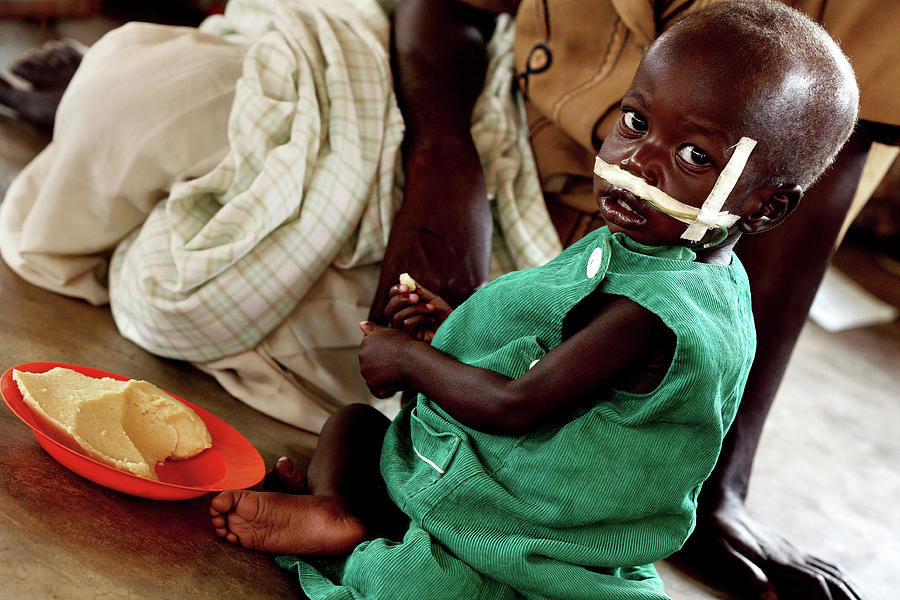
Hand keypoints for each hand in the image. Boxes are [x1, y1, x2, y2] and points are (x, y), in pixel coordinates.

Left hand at [358, 321, 417, 397]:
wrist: (414, 360)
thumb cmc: (406, 345)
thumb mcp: (388, 331)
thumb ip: (372, 329)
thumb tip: (360, 324)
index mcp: (366, 342)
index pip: (372, 353)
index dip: (385, 355)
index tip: (395, 354)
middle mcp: (362, 355)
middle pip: (371, 366)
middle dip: (382, 367)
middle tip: (397, 364)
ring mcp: (366, 371)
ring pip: (374, 378)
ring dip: (384, 378)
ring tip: (397, 373)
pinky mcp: (372, 385)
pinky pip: (378, 391)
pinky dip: (386, 390)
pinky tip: (396, 383)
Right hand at [386, 280, 453, 341]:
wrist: (456, 328)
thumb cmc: (444, 315)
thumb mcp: (431, 299)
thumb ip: (418, 291)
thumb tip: (405, 279)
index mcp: (405, 309)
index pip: (392, 299)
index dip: (395, 291)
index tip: (406, 286)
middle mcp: (401, 321)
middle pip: (389, 309)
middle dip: (401, 299)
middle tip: (416, 296)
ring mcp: (404, 332)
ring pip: (398, 316)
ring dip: (416, 308)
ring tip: (431, 308)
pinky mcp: (410, 339)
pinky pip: (406, 323)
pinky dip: (420, 318)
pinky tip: (431, 321)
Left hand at [674, 494, 863, 599]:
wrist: (720, 504)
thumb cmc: (716, 529)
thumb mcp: (722, 551)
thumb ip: (745, 572)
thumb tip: (771, 599)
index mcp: (777, 561)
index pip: (815, 584)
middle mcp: (792, 557)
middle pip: (832, 581)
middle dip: (848, 599)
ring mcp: (794, 553)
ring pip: (833, 573)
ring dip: (849, 591)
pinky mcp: (792, 552)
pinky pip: (825, 566)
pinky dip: (841, 579)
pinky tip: (845, 588)